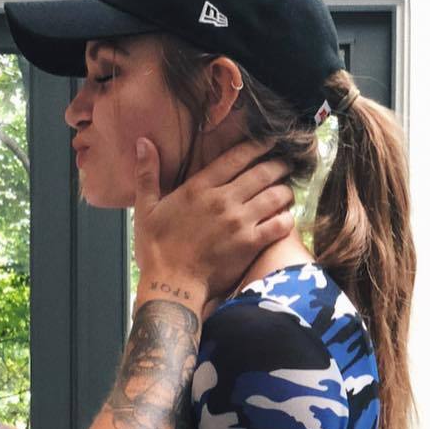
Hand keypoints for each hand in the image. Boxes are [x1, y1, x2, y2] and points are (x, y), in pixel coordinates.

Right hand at [133, 137, 293, 307]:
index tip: (268, 142)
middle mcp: (223, 200)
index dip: (257, 146)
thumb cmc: (156, 251)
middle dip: (278, 165)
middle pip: (262, 173)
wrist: (171, 286)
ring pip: (276, 196)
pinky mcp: (250, 244)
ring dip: (285, 190)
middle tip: (285, 164)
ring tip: (287, 190)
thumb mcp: (145, 209)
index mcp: (199, 188)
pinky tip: (285, 217)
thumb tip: (142, 142)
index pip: (236, 157)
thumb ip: (147, 174)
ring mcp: (239, 222)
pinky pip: (279, 224)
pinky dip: (286, 218)